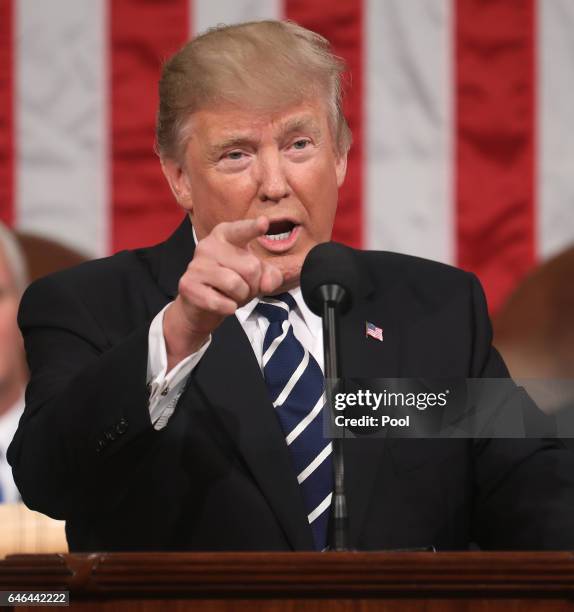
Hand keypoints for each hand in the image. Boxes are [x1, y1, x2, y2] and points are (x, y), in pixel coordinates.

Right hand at [163, 216, 282, 369]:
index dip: (253, 228)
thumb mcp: (256, 276)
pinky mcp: (187, 284)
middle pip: (251, 267)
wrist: (201, 306)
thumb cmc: (231, 284)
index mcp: (226, 234)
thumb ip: (270, 276)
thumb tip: (266, 284)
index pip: (242, 231)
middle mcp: (209, 245)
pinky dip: (228, 308)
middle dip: (253, 285)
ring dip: (241, 297)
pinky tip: (222, 304)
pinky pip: (220, 302)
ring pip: (235, 284)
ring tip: (231, 295)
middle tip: (242, 287)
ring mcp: (196, 264)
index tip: (264, 223)